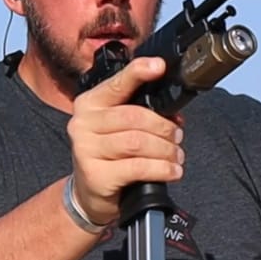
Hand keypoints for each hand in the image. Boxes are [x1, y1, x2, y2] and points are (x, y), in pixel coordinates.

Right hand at [67, 56, 184, 225]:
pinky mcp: (96, 175)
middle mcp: (83, 123)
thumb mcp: (119, 128)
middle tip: (177, 137)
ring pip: (138, 142)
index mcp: (90, 103)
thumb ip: (141, 113)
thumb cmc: (110, 155)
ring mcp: (86, 149)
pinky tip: (172, 171)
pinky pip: (138, 167)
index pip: (117, 83)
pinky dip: (162, 168)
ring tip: (176, 156)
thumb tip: (174, 115)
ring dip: (166, 150)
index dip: (138, 72)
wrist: (89, 193)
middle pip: (135, 116)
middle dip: (164, 127)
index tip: (158, 67)